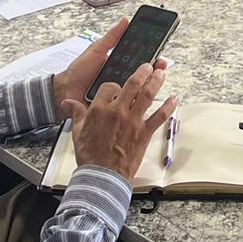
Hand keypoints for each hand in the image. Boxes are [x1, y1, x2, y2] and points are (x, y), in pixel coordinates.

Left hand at [52, 18, 153, 108]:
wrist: (66, 91)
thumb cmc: (79, 71)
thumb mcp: (96, 50)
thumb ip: (112, 37)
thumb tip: (125, 20)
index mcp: (119, 65)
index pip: (139, 60)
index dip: (151, 57)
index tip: (159, 52)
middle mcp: (121, 79)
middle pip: (143, 75)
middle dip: (154, 69)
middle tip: (161, 64)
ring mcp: (119, 92)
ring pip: (139, 89)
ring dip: (148, 84)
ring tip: (155, 76)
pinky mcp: (115, 105)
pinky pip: (129, 103)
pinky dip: (137, 99)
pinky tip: (143, 93)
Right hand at [64, 64, 175, 180]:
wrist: (102, 175)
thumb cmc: (90, 156)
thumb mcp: (78, 132)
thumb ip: (76, 113)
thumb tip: (68, 103)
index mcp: (99, 109)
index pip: (109, 87)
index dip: (113, 85)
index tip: (117, 88)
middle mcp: (117, 111)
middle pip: (133, 84)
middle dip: (142, 72)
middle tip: (149, 66)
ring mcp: (132, 121)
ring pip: (147, 95)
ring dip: (156, 81)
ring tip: (162, 72)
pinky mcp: (144, 133)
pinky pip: (159, 117)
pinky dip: (168, 107)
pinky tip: (174, 99)